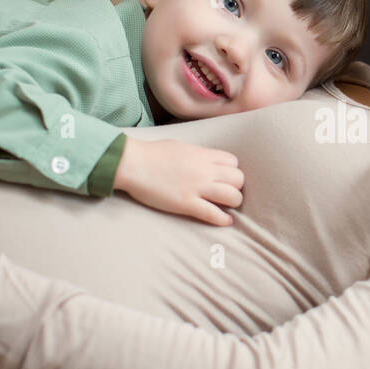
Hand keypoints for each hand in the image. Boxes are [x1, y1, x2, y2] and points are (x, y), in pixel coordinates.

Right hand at [113, 138, 243, 225]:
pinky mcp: (186, 204)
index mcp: (202, 155)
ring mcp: (196, 187)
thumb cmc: (151, 153)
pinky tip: (226, 221)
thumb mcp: (180, 147)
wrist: (131, 163)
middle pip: (238, 179)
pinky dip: (223, 219)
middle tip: (228, 193)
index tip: (225, 178)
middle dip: (236, 187)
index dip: (232, 171)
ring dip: (233, 203)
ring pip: (232, 197)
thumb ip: (197, 155)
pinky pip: (213, 213)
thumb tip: (205, 161)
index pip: (233, 162)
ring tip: (227, 206)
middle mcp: (204, 170)